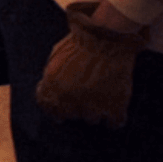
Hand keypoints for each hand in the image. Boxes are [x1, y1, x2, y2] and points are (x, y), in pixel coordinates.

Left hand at [37, 0, 144, 126]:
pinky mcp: (114, 108)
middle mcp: (69, 102)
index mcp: (52, 89)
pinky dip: (115, 119)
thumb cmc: (80, 42)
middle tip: (86, 98)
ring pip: (92, 120)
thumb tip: (47, 87)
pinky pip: (114, 123)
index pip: (49, 108)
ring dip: (96, 112)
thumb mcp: (55, 57)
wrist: (107, 38)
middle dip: (78, 107)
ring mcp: (92, 107)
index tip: (61, 113)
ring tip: (103, 99)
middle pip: (72, 115)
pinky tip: (116, 112)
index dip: (55, 110)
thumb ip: (51, 76)